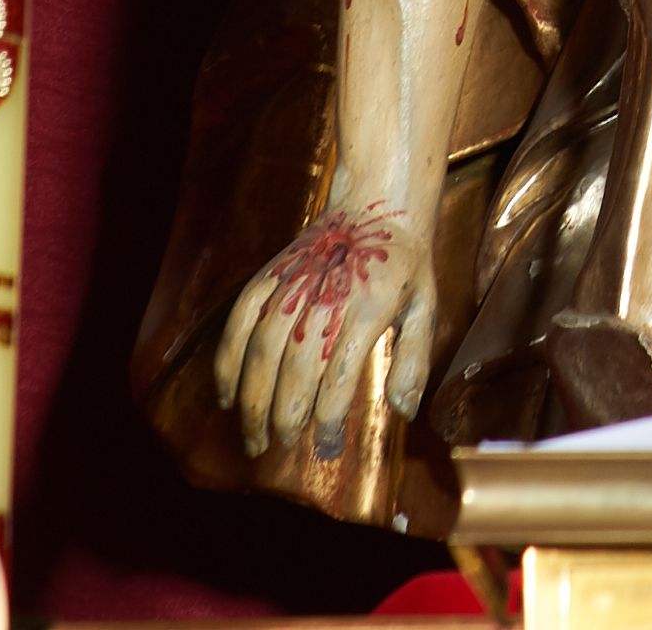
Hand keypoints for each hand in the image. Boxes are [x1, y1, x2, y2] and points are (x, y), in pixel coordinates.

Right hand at [215, 203, 435, 460]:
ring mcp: (295, 281)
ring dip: (253, 398)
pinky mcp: (273, 272)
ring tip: (253, 437)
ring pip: (263, 348)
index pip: (339, 377)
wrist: (378, 203)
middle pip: (295, 368)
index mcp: (369, 307)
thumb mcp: (426, 305)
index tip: (325, 448)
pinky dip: (228, 357)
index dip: (328, 420)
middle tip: (280, 447)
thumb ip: (415, 359)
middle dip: (284, 416)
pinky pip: (241, 319)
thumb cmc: (404, 263)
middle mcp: (327, 295)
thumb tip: (404, 410)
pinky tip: (226, 394)